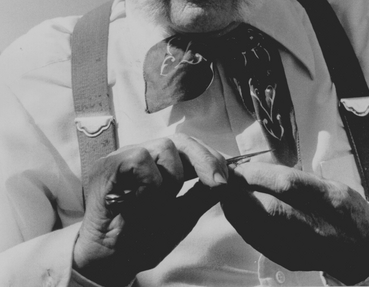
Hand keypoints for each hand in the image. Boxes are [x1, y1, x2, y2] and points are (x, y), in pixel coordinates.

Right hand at [73, 135, 227, 285]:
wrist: (110, 261)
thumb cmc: (141, 239)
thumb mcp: (180, 216)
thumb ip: (200, 196)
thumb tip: (226, 180)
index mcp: (157, 164)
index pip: (188, 146)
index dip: (209, 157)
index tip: (225, 179)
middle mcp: (141, 154)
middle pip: (181, 140)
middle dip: (205, 160)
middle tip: (218, 183)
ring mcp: (123, 156)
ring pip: (164, 147)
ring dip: (171, 180)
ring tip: (156, 204)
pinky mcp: (108, 164)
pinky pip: (141, 159)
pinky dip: (149, 183)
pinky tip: (139, 201)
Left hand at [221, 162, 368, 284]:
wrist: (360, 250)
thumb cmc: (344, 210)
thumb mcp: (329, 183)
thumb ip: (296, 176)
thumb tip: (256, 165)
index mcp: (330, 200)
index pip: (289, 185)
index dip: (258, 175)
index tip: (240, 165)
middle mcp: (317, 228)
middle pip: (271, 210)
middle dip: (242, 192)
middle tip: (225, 177)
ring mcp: (302, 248)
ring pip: (260, 229)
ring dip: (236, 208)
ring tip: (223, 191)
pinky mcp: (288, 260)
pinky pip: (258, 241)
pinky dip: (241, 223)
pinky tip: (232, 209)